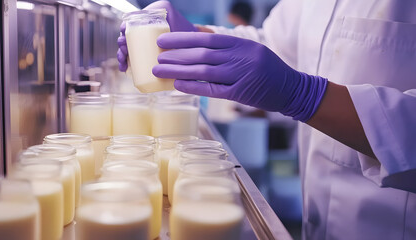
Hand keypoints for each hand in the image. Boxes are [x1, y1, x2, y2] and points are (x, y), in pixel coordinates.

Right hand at [117, 0, 196, 71]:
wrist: (198, 45)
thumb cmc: (191, 38)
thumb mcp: (183, 34)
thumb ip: (176, 37)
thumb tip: (161, 50)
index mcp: (157, 12)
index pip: (135, 18)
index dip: (125, 27)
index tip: (123, 38)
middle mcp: (149, 21)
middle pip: (130, 31)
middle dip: (122, 43)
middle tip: (124, 52)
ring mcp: (146, 35)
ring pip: (130, 43)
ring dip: (123, 53)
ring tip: (123, 64)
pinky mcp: (147, 47)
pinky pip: (134, 52)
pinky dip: (128, 60)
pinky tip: (125, 68)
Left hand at [153, 32, 327, 121]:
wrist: (291, 89)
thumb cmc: (268, 68)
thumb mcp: (250, 50)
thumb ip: (227, 46)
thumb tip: (200, 38)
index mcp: (241, 44)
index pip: (207, 39)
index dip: (183, 39)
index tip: (164, 41)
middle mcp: (240, 57)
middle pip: (201, 54)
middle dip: (176, 55)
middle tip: (156, 56)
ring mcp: (240, 75)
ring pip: (204, 71)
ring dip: (179, 70)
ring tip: (159, 70)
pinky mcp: (240, 94)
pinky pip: (213, 90)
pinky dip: (194, 87)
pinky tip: (178, 85)